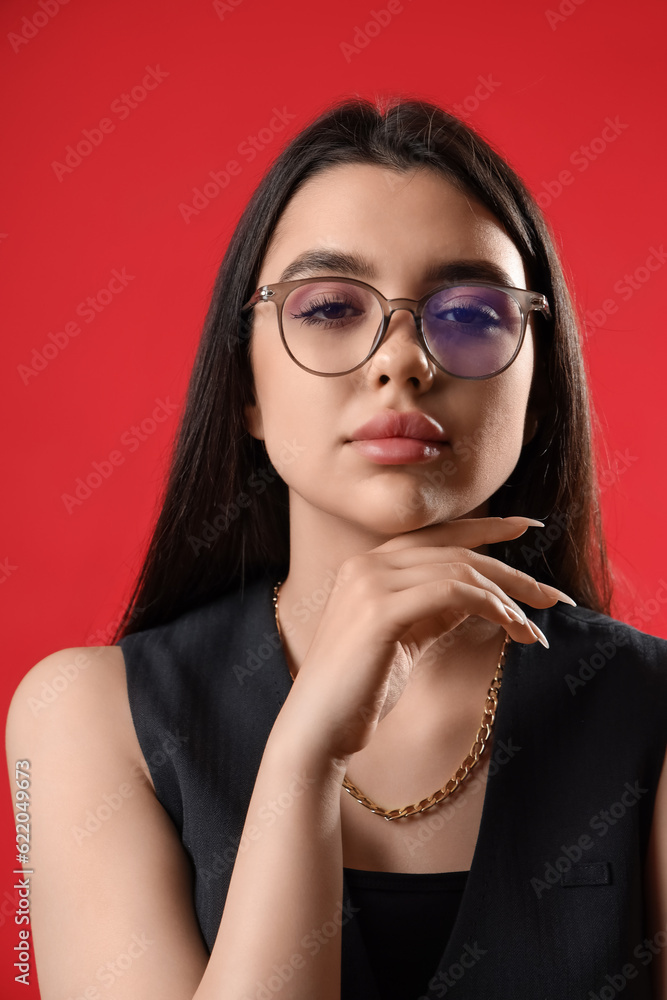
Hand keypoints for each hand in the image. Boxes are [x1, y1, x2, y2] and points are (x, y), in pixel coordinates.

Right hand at [272, 516, 573, 764]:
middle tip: (552, 597)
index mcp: (368, 564)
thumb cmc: (360, 689)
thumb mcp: (404, 637)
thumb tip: (480, 596)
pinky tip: (511, 627)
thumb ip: (433, 609)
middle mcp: (367, 563)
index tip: (527, 526)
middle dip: (511, 571)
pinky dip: (489, 606)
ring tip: (531, 628)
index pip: (438, 534)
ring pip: (459, 570)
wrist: (318, 727)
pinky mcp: (379, 609)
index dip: (486, 527)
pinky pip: (451, 592)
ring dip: (506, 598)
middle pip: (456, 550)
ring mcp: (370, 582)